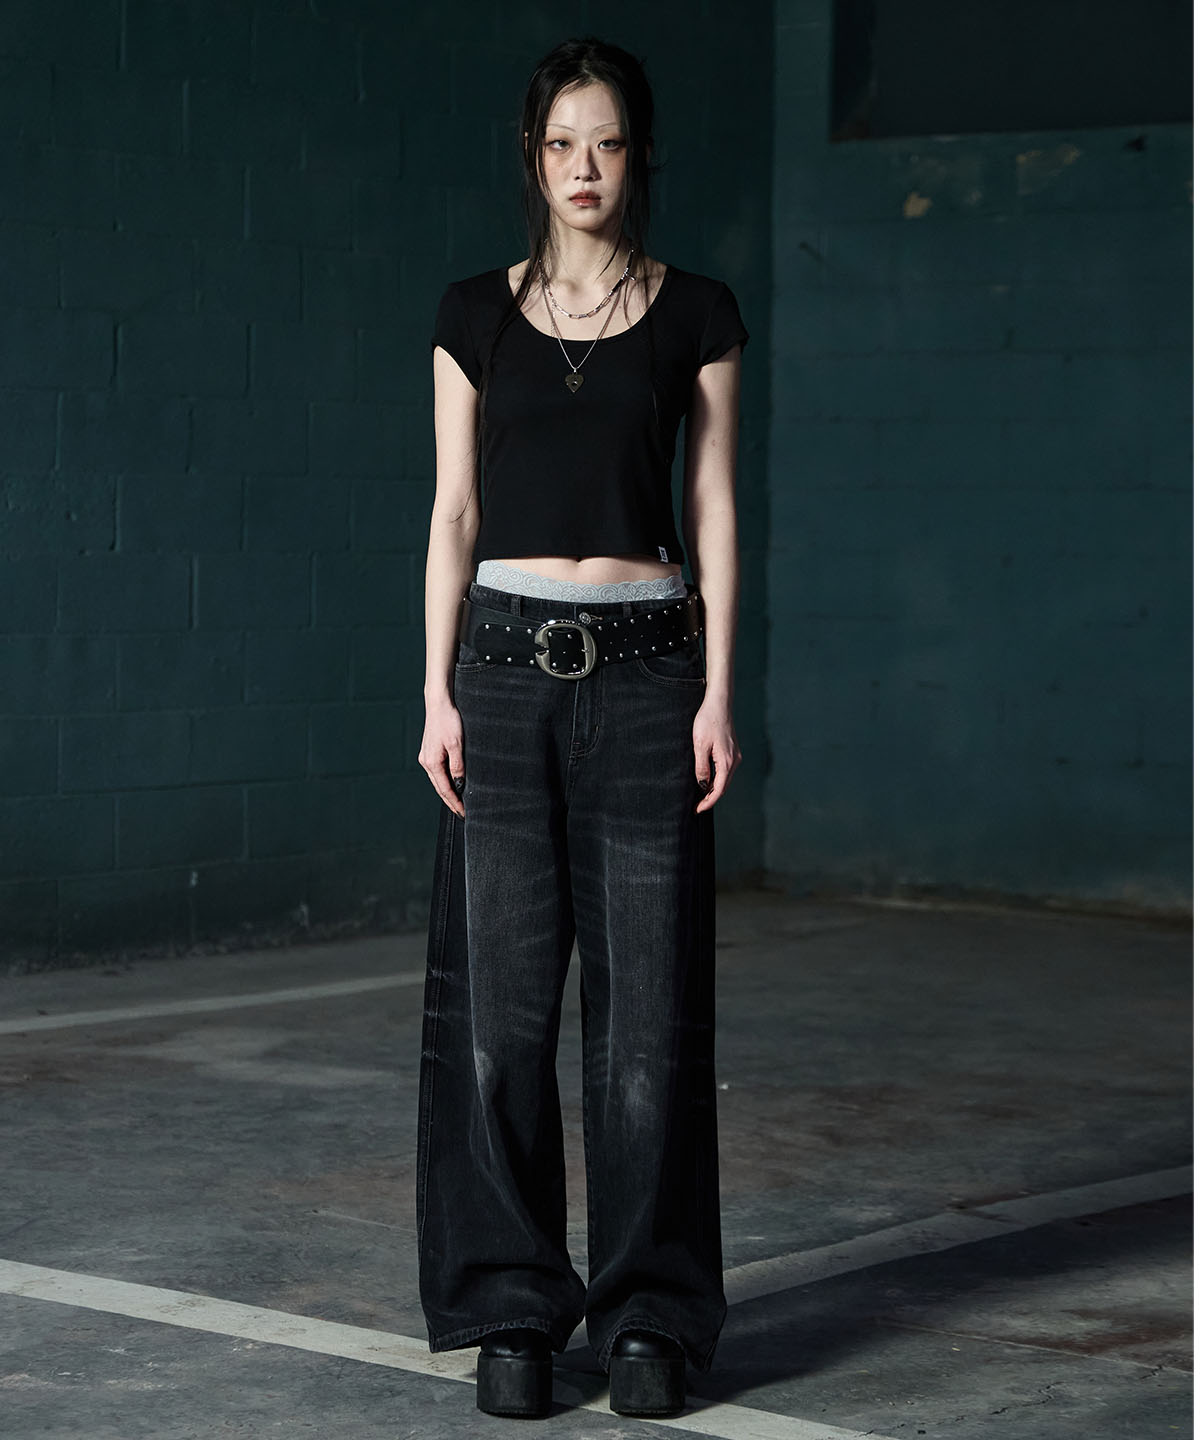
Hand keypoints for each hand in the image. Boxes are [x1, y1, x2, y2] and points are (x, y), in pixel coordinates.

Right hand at [418, 697, 465, 816]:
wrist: (439, 703)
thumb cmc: (449, 720)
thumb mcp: (457, 744)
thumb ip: (458, 766)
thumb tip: (460, 785)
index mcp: (432, 762)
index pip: (445, 789)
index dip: (455, 803)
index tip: (465, 813)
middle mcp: (426, 762)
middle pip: (439, 788)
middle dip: (451, 801)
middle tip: (463, 813)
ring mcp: (426, 757)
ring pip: (438, 781)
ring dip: (448, 792)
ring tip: (459, 802)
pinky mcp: (429, 752)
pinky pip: (437, 772)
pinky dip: (445, 781)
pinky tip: (452, 784)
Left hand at [693, 697, 740, 812]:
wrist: (719, 703)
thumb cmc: (708, 721)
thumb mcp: (699, 745)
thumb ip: (701, 767)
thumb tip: (702, 785)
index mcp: (727, 761)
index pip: (718, 789)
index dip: (708, 802)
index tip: (698, 810)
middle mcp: (734, 760)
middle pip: (723, 786)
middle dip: (711, 798)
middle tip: (697, 806)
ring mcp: (735, 756)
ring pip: (725, 779)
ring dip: (714, 789)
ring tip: (700, 796)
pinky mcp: (732, 751)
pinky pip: (725, 770)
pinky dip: (717, 779)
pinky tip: (707, 780)